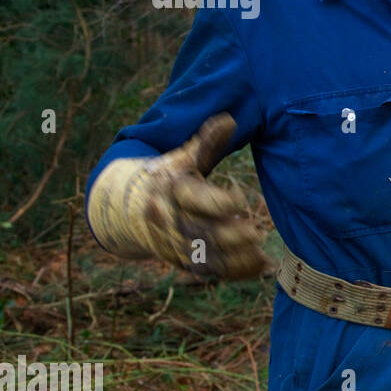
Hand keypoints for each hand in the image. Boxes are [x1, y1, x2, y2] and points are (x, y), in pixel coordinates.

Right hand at [89, 114, 269, 278]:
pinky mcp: (182, 260)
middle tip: (256, 234)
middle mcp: (170, 220)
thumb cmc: (166, 176)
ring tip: (263, 258)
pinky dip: (236, 272)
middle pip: (200, 232)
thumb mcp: (181, 157)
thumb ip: (206, 142)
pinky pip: (210, 270)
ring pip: (206, 257)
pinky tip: (261, 267)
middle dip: (228, 236)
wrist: (126, 207)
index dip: (220, 200)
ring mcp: (175, 244)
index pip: (195, 199)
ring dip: (235, 260)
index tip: (241, 196)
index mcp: (171, 191)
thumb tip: (229, 119)